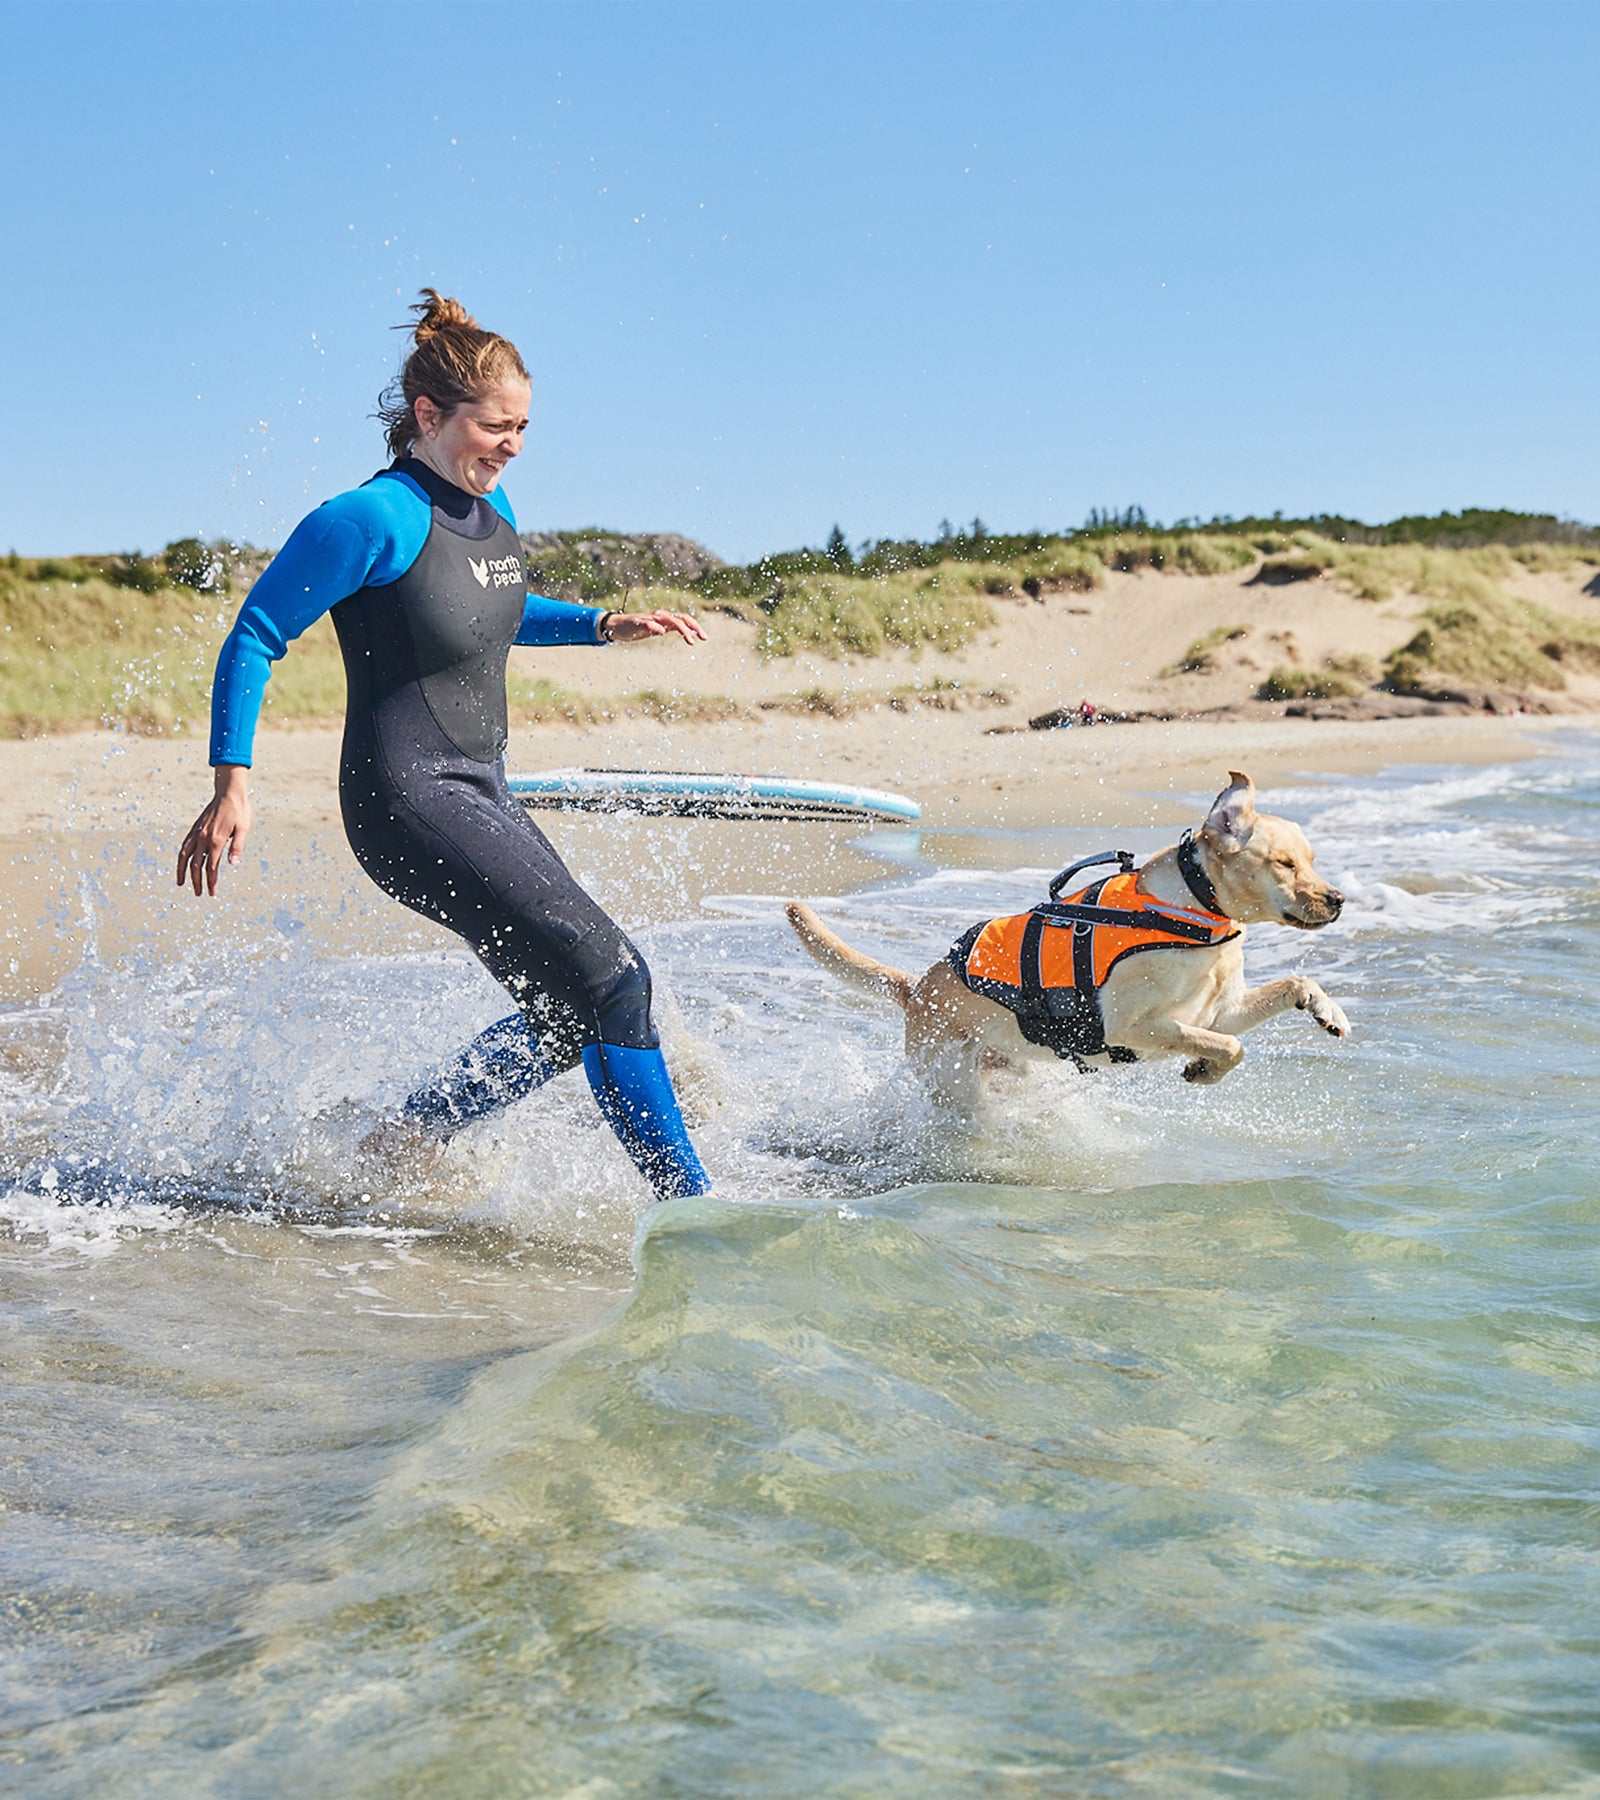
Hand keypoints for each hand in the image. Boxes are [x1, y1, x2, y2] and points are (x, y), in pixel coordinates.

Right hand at [177, 766, 252, 896]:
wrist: (228, 792)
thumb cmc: (239, 811)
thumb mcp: (243, 829)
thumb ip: (237, 846)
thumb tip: (233, 864)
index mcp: (216, 840)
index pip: (211, 867)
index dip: (211, 881)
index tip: (212, 892)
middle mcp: (203, 837)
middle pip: (196, 865)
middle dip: (197, 881)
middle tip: (199, 894)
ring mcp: (197, 833)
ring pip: (184, 856)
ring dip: (182, 871)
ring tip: (181, 883)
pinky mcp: (195, 828)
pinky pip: (184, 846)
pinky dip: (181, 857)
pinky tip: (182, 864)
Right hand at [605, 608, 706, 645]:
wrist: (616, 626)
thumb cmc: (638, 628)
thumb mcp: (658, 629)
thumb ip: (671, 628)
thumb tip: (689, 631)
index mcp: (664, 618)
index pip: (684, 619)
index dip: (695, 626)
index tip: (704, 638)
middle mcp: (659, 616)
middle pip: (680, 618)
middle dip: (693, 627)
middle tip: (702, 639)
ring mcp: (649, 618)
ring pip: (668, 620)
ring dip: (682, 629)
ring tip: (690, 640)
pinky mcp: (637, 622)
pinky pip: (647, 623)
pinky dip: (655, 626)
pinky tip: (662, 632)